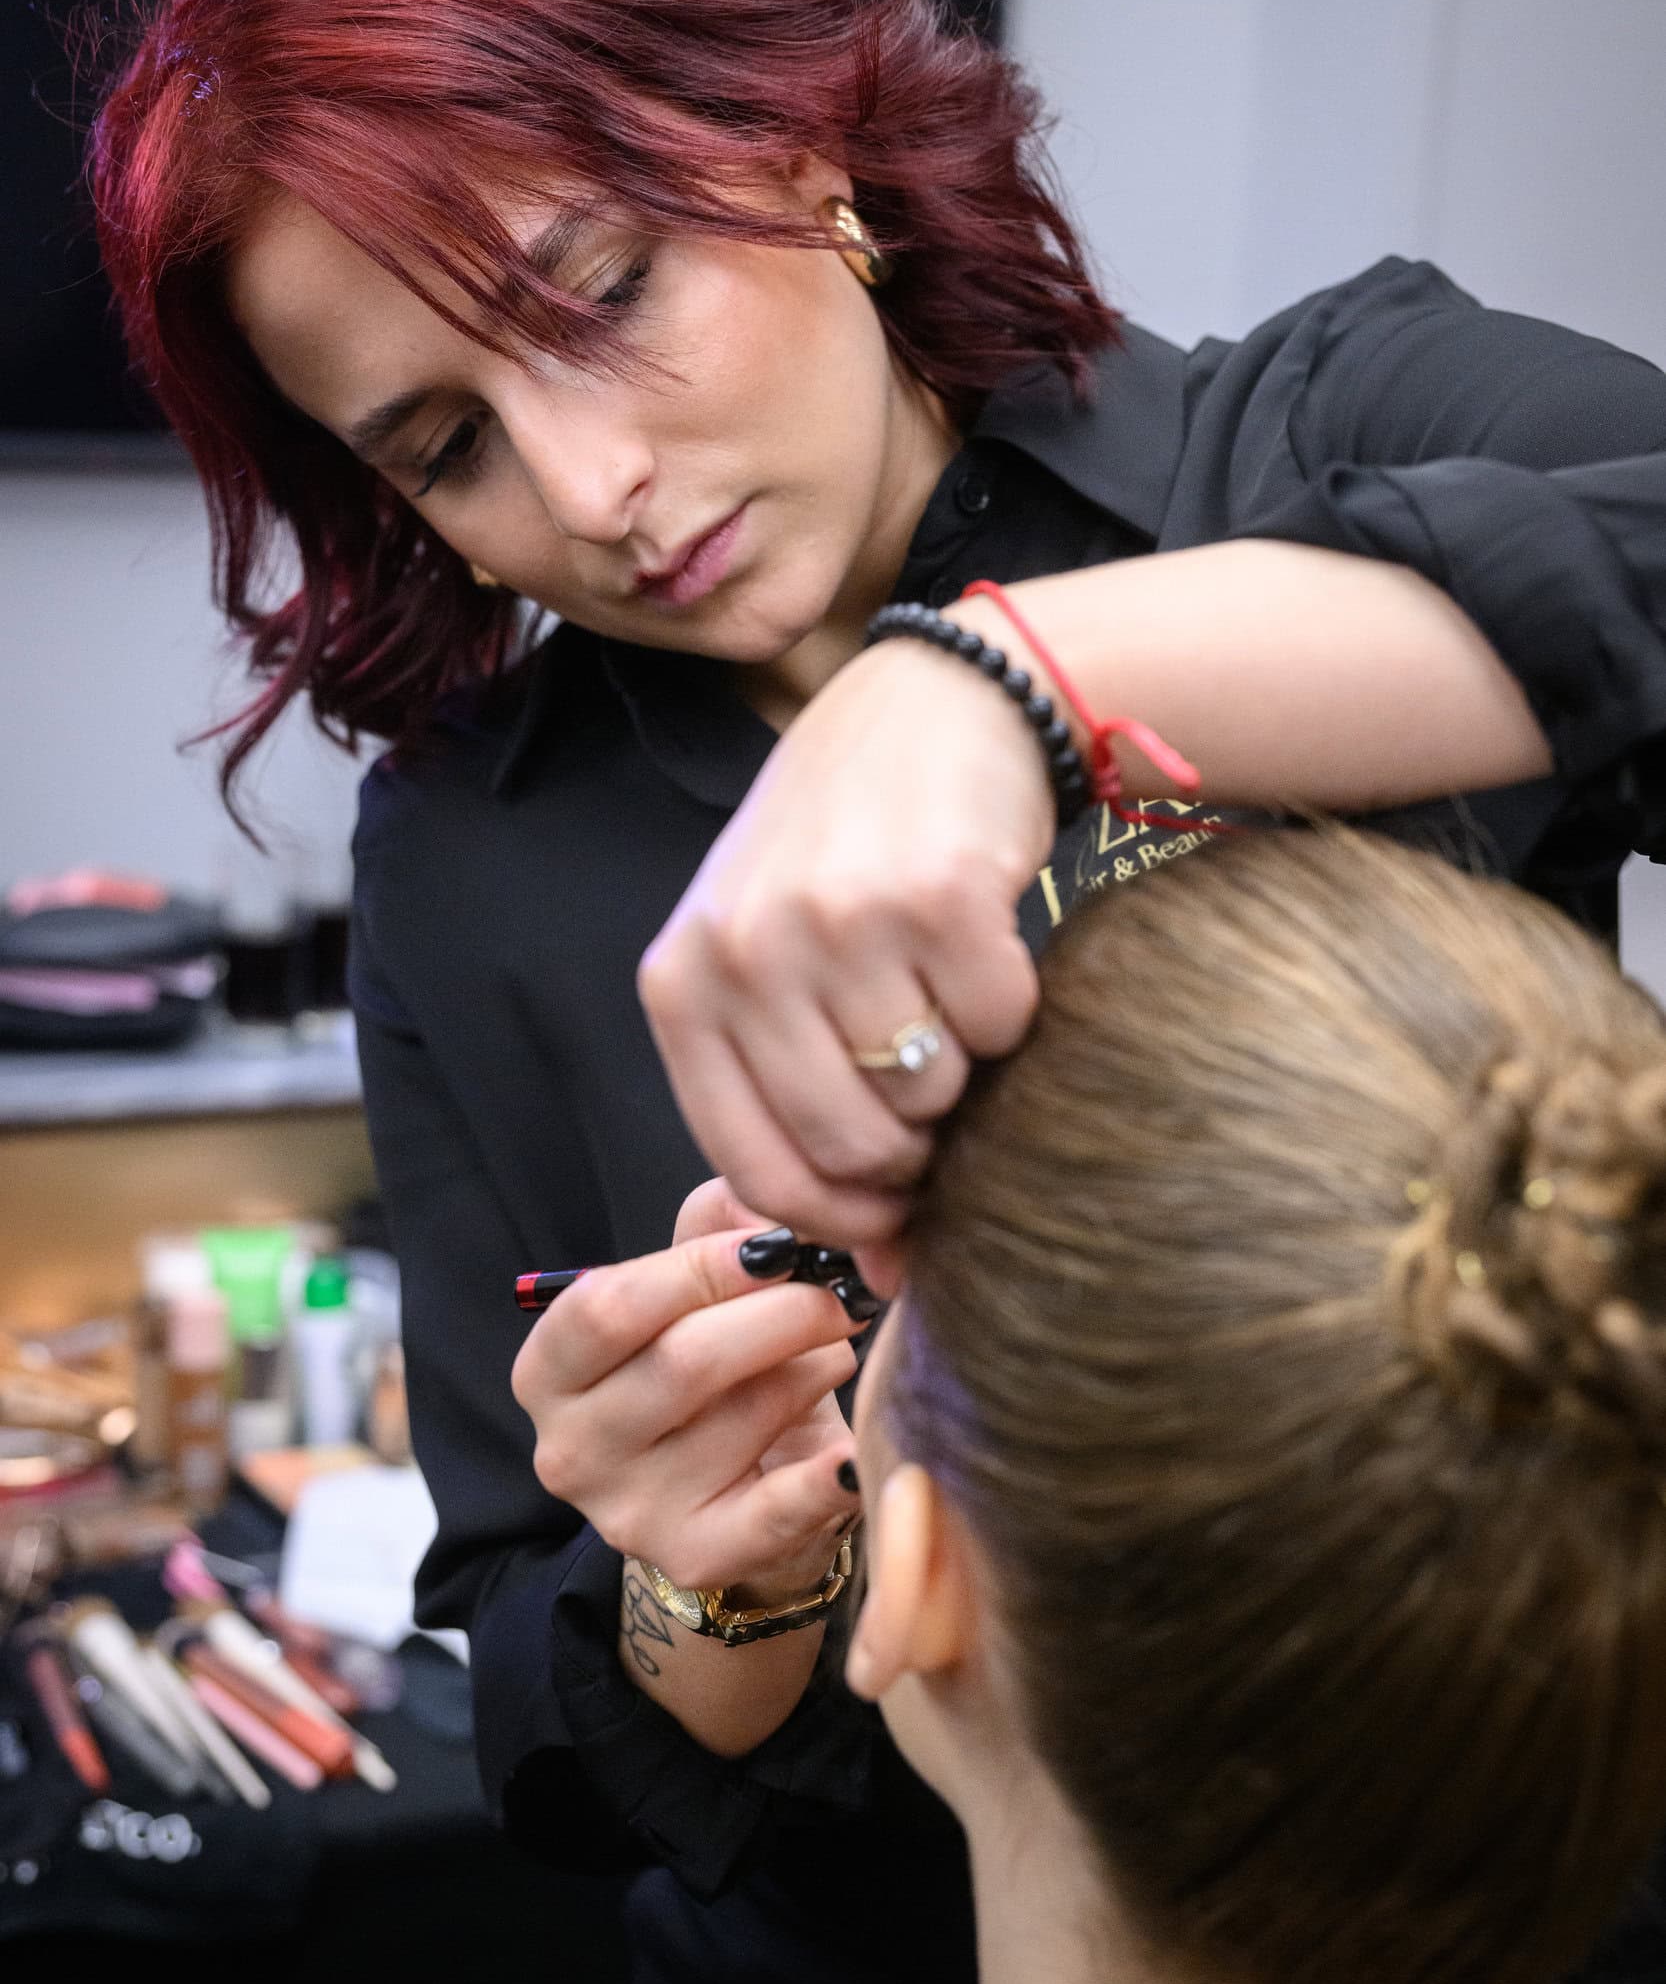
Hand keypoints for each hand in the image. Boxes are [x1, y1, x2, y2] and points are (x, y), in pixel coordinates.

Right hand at [510, 1177, 860, 1595]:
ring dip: (814, 1369)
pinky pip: (776, 1512)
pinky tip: (854, 1451)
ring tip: (838, 1350)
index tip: (778, 1246)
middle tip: (842, 1292)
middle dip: (782, 1312)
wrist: (732, 1487)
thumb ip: (715, 1227)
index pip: (608, 1307)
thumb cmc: (707, 1368)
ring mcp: (629, 1513)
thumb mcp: (690, 1291)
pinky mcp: (696, 1557)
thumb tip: (768, 1208)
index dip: (701, 1267)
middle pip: (683, 1362)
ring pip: (745, 1418)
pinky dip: (825, 1477)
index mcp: (548, 1372)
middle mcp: (571, 1450)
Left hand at [638, 634, 1050, 1250]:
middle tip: (939, 1099)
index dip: (834, 1220)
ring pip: (930, 1095)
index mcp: (682, 983)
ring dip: (964, 1073)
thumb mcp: (769, 962)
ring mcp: (839, 920)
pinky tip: (985, 949)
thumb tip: (885, 1277)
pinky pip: (1001, 1025)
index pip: (753, 1169)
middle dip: (913, 1153)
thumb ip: (794, 1105)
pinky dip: (1014, 1010)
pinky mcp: (938, 894)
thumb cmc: (841, 853)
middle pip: (851, 1146)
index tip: (888, 1226)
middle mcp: (747, 951)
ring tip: (946, 999)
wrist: (928, 707)